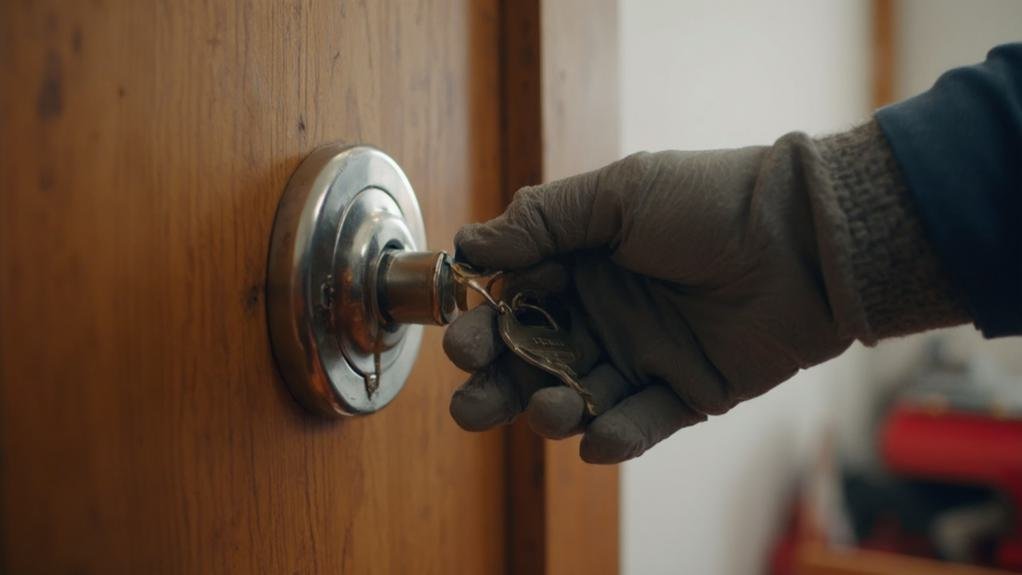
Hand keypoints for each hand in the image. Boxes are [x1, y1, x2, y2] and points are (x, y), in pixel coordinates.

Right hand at [443, 133, 856, 462]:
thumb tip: (467, 246)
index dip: (481, 325)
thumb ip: (542, 221)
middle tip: (473, 404)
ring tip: (552, 408)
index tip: (464, 340)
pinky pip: (640, 423)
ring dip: (552, 412)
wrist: (805, 238)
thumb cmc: (711, 202)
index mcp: (580, 263)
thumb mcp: (618, 195)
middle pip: (531, 360)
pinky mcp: (685, 392)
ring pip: (577, 398)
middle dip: (497, 386)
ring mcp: (642, 355)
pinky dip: (616, 436)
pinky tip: (598, 437)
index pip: (511, 302)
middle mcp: (603, 312)